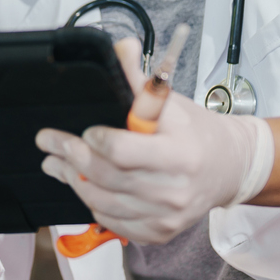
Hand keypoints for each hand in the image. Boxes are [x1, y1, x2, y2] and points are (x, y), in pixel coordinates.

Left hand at [36, 38, 272, 243]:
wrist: (230, 168)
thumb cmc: (196, 132)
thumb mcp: (172, 102)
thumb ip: (140, 79)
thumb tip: (120, 46)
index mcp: (179, 154)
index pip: (122, 151)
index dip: (95, 140)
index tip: (83, 129)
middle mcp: (174, 190)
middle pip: (105, 176)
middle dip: (69, 156)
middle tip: (49, 142)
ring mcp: (167, 216)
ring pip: (102, 202)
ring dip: (72, 180)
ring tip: (56, 163)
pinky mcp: (159, 232)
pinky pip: (112, 221)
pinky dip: (92, 203)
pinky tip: (83, 185)